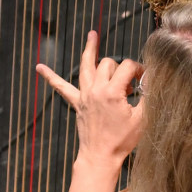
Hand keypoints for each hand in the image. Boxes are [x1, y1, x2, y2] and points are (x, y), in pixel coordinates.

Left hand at [36, 30, 145, 169]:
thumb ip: (148, 96)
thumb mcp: (142, 118)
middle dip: (121, 68)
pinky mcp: (77, 103)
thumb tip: (152, 81)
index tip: (145, 80)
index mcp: (112, 92)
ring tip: (92, 34)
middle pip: (108, 63)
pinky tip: (39, 68)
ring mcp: (84, 95)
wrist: (100, 157)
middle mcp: (96, 90)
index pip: (128, 67)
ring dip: (89, 49)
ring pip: (86, 66)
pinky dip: (51, 77)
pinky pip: (61, 87)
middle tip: (129, 85)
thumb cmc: (122, 141)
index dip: (139, 69)